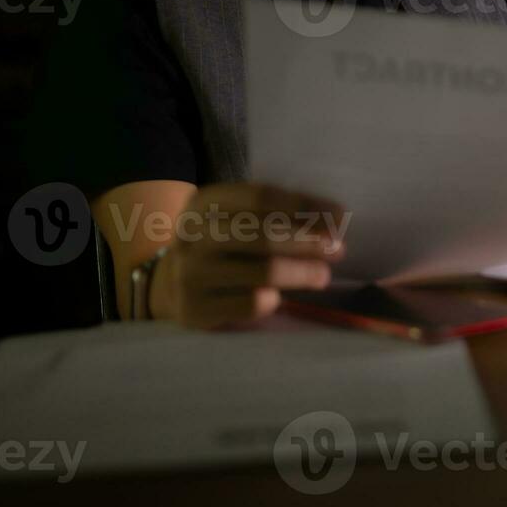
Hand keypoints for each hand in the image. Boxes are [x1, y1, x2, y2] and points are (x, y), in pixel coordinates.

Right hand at [150, 183, 347, 328]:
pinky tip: (279, 298)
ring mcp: (191, 273)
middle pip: (265, 235)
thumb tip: (335, 219)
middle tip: (337, 249)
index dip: (305, 205)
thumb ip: (273, 214)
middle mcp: (192, 235)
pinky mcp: (195, 309)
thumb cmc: (218, 246)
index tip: (339, 216)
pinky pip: (250, 303)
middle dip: (309, 242)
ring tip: (322, 276)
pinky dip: (273, 300)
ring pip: (264, 272)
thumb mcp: (232, 218)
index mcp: (204, 203)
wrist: (167, 285)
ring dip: (303, 273)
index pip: (261, 197)